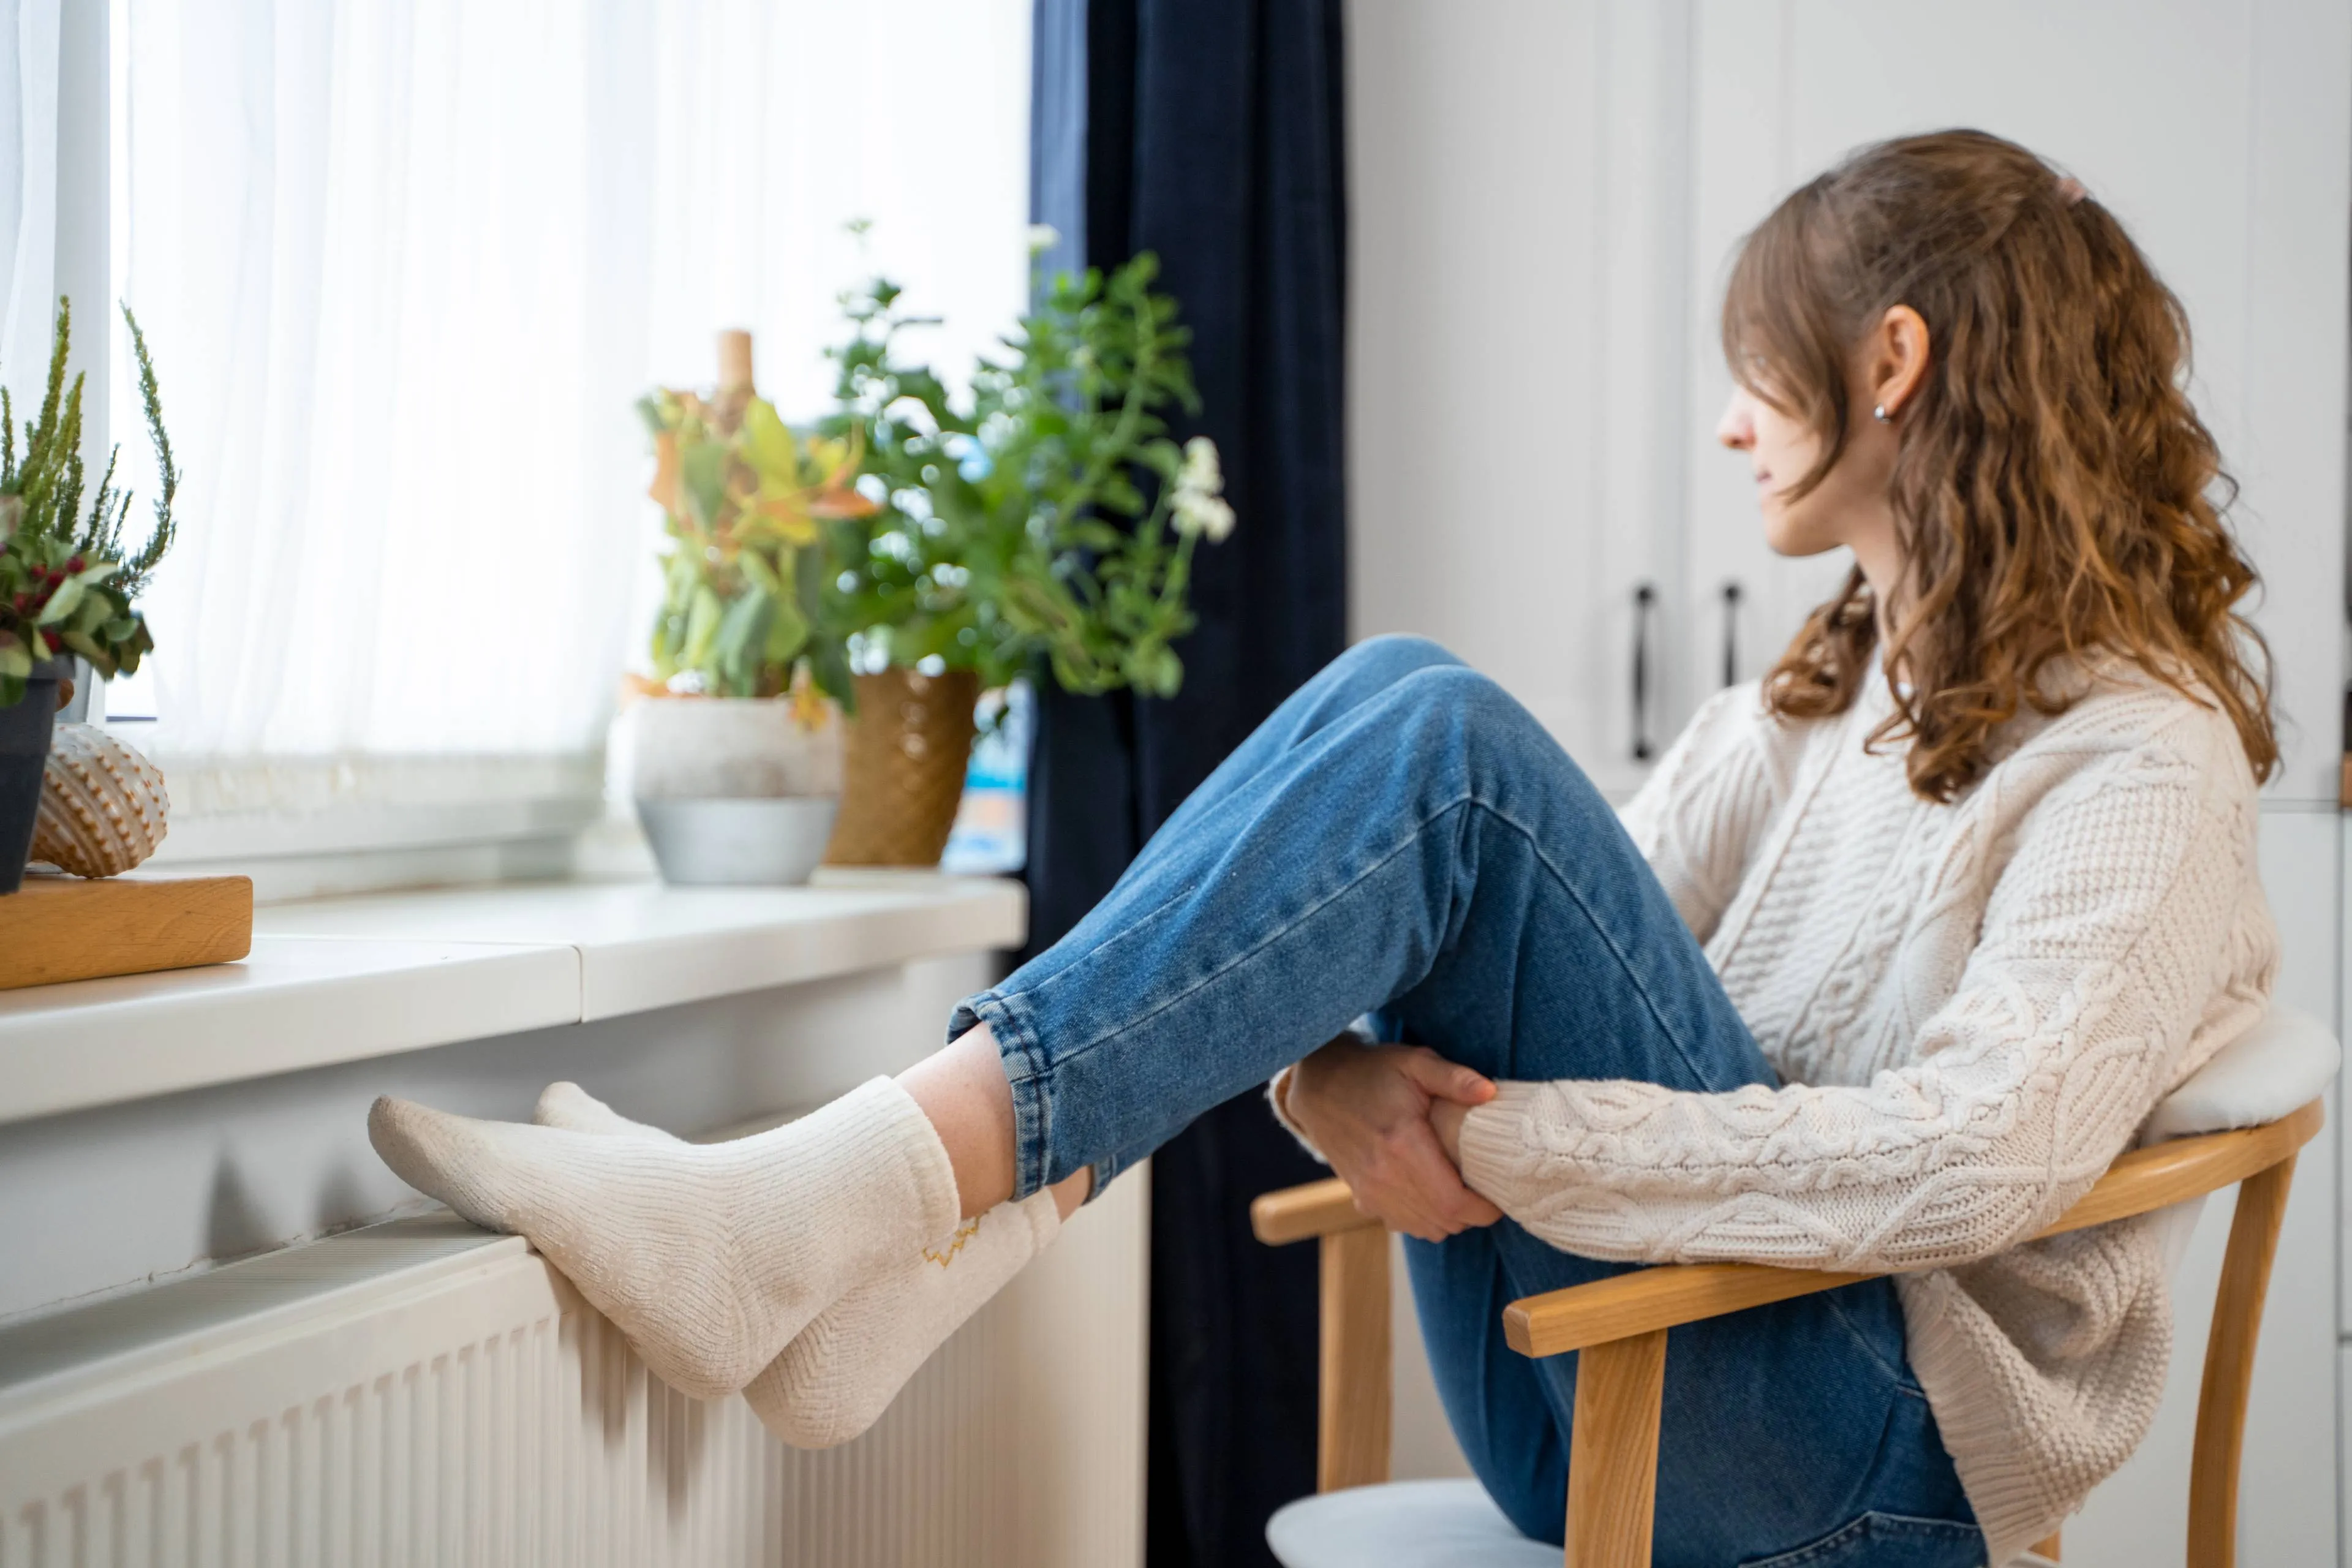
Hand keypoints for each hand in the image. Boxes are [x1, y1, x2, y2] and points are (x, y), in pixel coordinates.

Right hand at [1283, 1037, 1502, 1241]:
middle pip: (1443, 1221)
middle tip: (1485, 1193)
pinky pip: (1400, 1225)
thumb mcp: (1415, 1062)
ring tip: (1460, 1193)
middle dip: (1471, 1216)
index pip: (1453, 1202)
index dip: (1483, 1209)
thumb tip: (1490, 1092)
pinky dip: (1422, 1219)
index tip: (1498, 1198)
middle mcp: (1383, 1176)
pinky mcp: (1361, 1196)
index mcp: (1402, 1144)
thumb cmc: (1372, 1072)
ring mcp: (1369, 1191)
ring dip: (1448, 1220)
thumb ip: (1454, 1078)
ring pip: (1423, 1229)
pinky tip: (1429, 1195)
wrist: (1320, 1087)